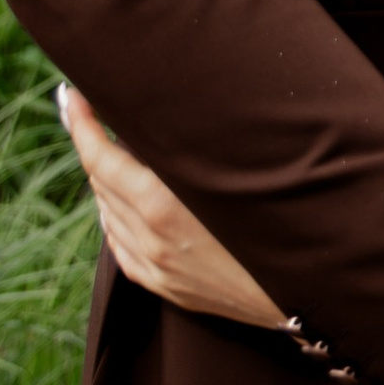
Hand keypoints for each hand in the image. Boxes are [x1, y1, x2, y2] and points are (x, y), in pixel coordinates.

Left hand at [56, 83, 288, 330]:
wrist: (311, 288)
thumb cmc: (285, 217)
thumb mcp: (235, 173)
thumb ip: (190, 148)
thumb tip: (157, 112)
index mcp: (165, 209)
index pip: (102, 159)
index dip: (82, 125)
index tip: (72, 95)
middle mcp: (152, 240)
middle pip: (100, 182)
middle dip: (93, 143)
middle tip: (96, 109)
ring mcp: (156, 268)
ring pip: (107, 213)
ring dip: (105, 178)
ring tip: (116, 148)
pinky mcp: (164, 287)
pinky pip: (119, 244)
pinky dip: (114, 215)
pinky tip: (122, 200)